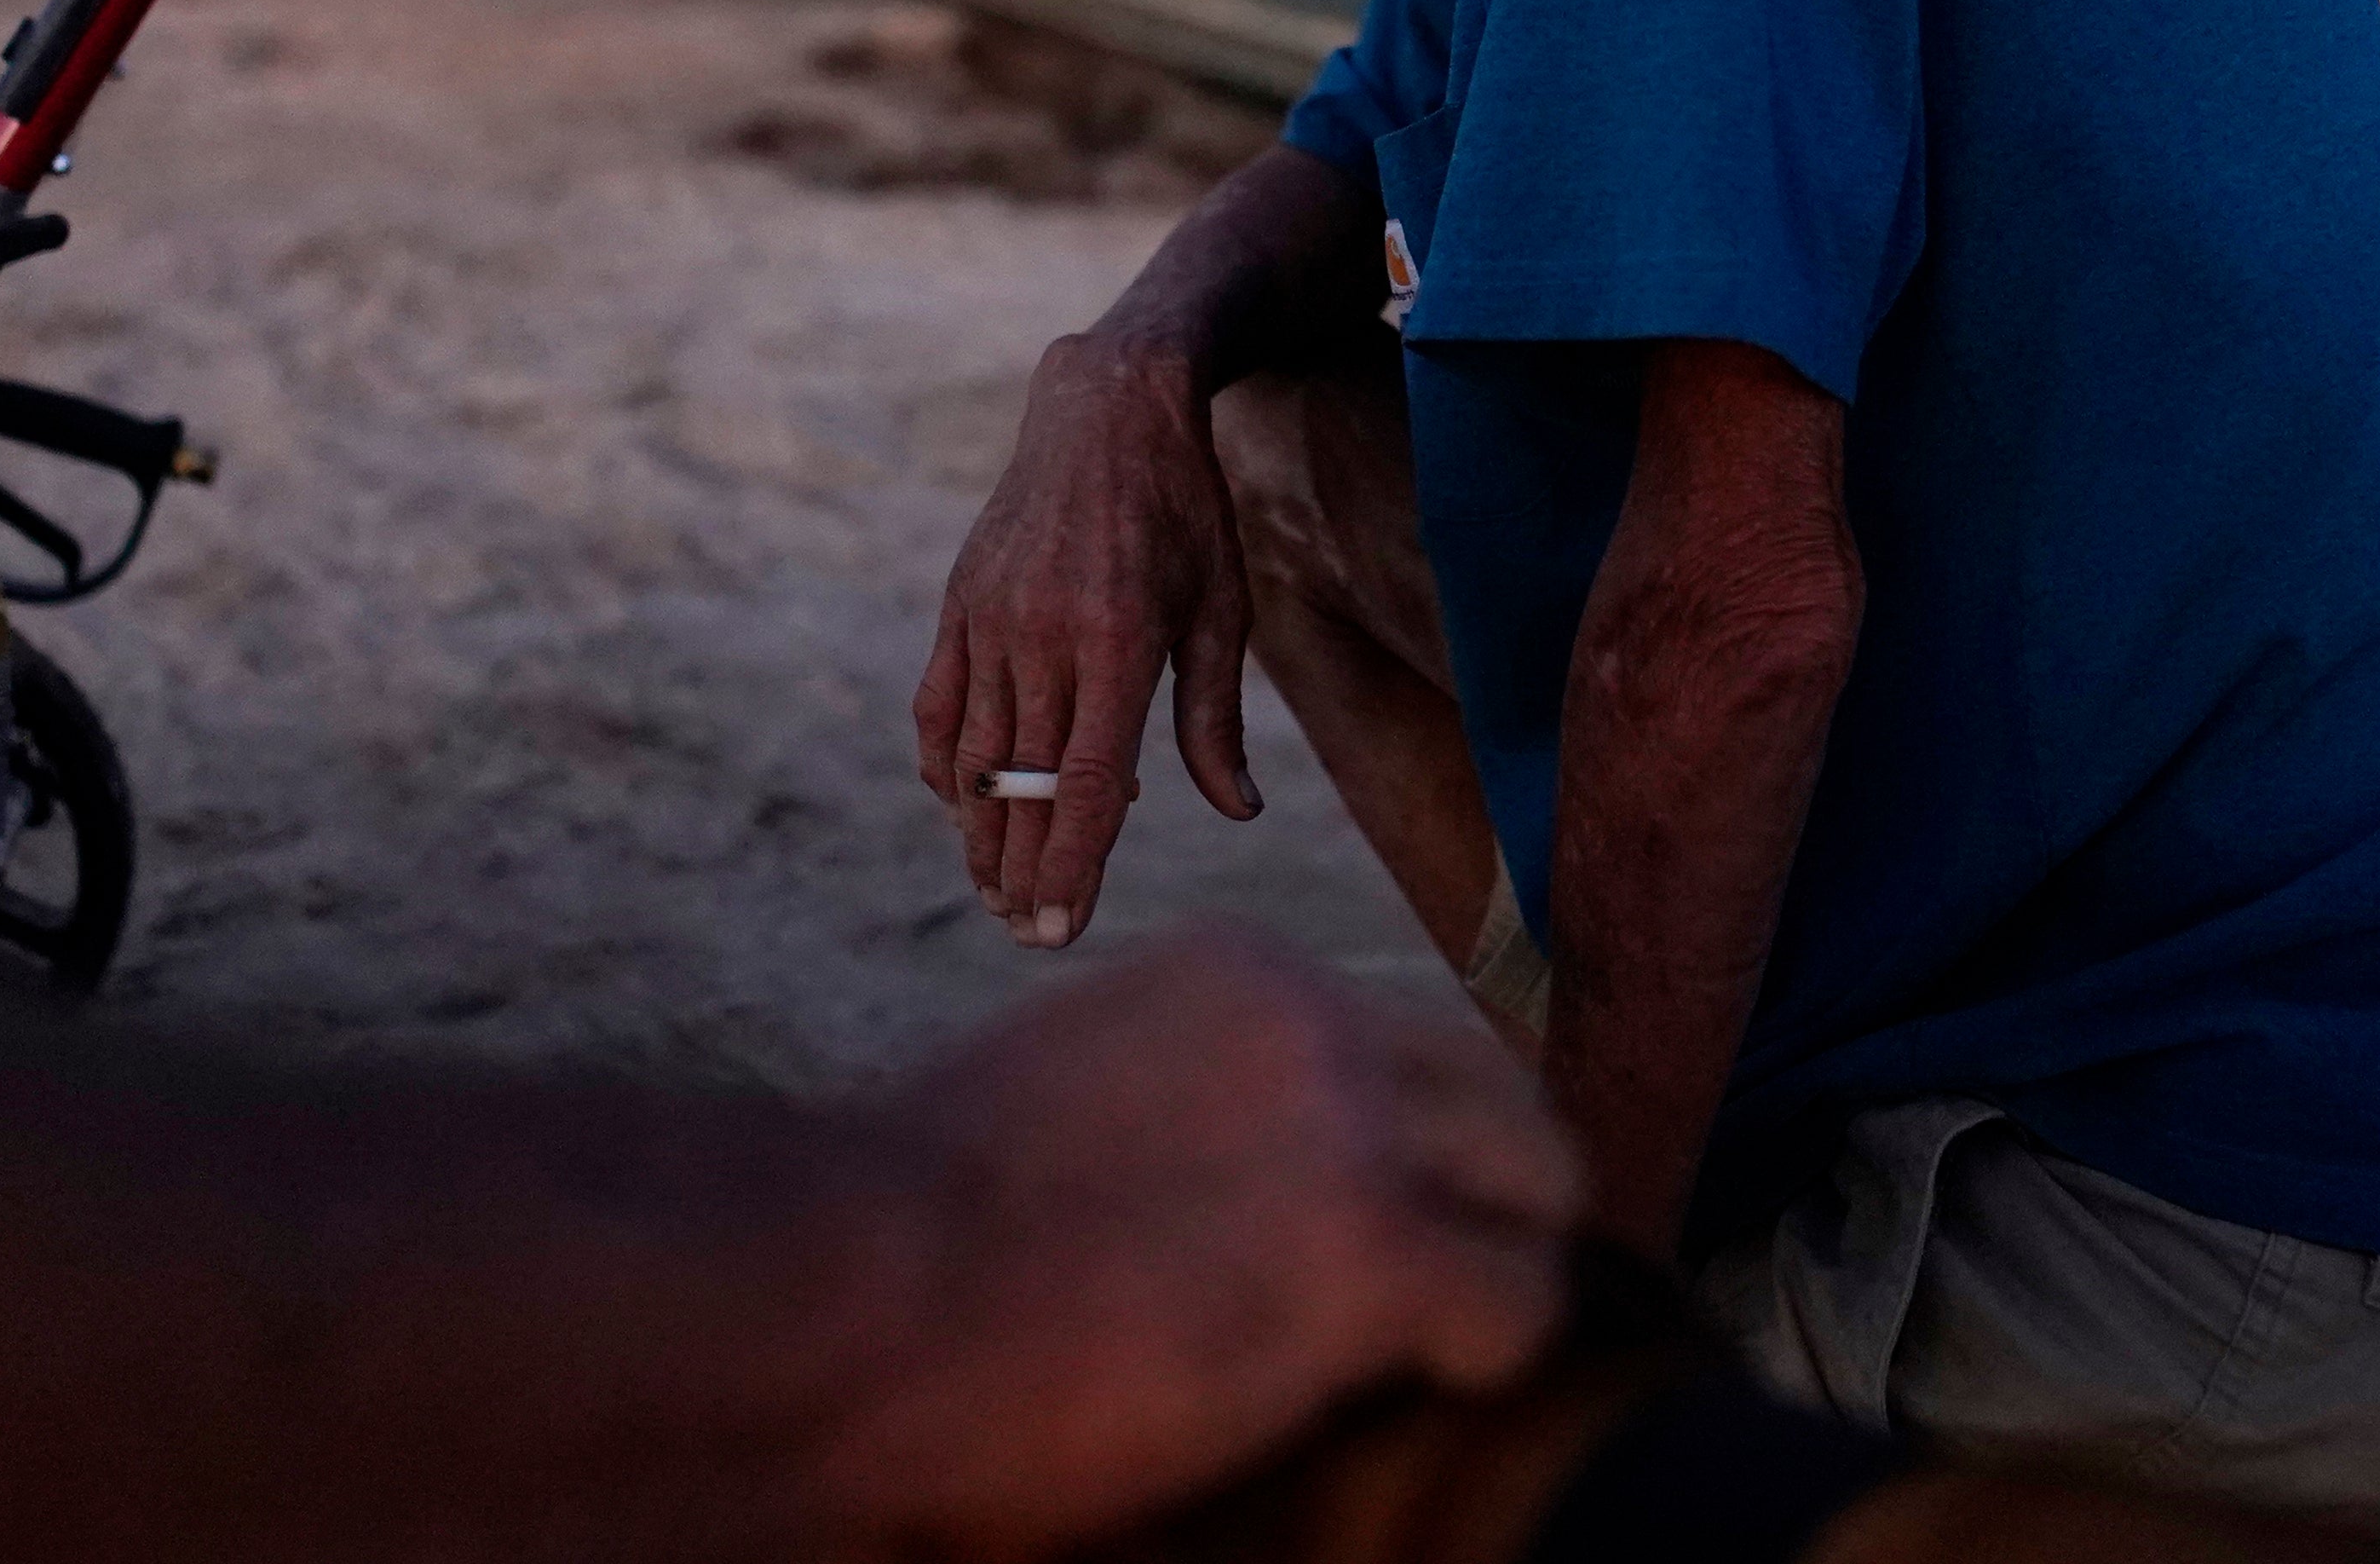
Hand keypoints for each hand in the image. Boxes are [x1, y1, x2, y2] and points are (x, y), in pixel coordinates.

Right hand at [815, 933, 1580, 1551]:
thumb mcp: (1050, 1109)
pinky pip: (1520, 1302)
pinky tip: (1400, 1400)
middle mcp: (1311, 1020)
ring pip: (1539, 1183)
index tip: (1367, 1235)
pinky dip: (1482, 1362)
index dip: (1406, 1149)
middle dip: (1486, 1196)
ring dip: (1500, 1272)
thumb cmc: (890, 1244)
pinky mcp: (1369, 1249)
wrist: (840, 1292)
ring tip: (1431, 1363)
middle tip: (1443, 1304)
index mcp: (1228, 979)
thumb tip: (1184, 1207)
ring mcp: (1349, 1127)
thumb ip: (1153, 1115)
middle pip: (1495, 1095)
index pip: (1396, 1043)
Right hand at [915, 325, 1262, 947]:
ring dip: (979, 834)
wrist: (1107, 405)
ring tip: (995, 890)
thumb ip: (1214, 715)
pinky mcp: (960, 604)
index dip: (1070, 864)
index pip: (1082, 784)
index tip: (1058, 929)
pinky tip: (961, 805)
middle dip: (1020, 872)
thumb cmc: (1184, 509)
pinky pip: (937, 705)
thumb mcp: (1222, 605)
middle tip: (1028, 933)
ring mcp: (990, 620)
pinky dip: (944, 766)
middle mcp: (1043, 637)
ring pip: (970, 757)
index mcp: (1117, 642)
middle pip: (1018, 787)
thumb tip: (1237, 811)